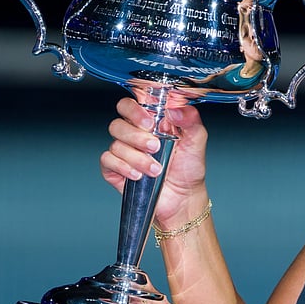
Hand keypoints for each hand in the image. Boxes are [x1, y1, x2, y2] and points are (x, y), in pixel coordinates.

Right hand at [100, 97, 208, 225]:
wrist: (183, 197)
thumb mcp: (196, 141)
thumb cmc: (187, 168)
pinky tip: (138, 175)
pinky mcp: (115, 169)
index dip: (134, 110)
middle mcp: (134, 134)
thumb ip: (191, 120)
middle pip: (117, 124)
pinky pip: (107, 161)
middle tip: (154, 146)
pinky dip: (123, 167)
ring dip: (137, 158)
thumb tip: (176, 109)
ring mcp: (124, 152)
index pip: (130, 106)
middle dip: (136, 136)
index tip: (150, 122)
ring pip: (115, 145)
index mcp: (150, 122)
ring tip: (155, 169)